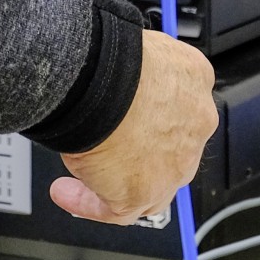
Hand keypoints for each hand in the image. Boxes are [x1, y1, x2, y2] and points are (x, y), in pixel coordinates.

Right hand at [51, 31, 217, 223]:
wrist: (107, 80)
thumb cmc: (115, 58)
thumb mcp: (139, 50)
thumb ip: (134, 68)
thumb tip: (111, 68)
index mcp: (193, 79)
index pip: (178, 104)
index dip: (151, 112)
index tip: (127, 113)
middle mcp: (194, 123)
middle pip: (170, 147)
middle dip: (140, 150)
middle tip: (106, 146)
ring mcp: (176, 162)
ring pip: (150, 183)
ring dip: (114, 181)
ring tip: (80, 175)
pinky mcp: (146, 193)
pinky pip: (117, 209)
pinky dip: (88, 203)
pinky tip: (66, 192)